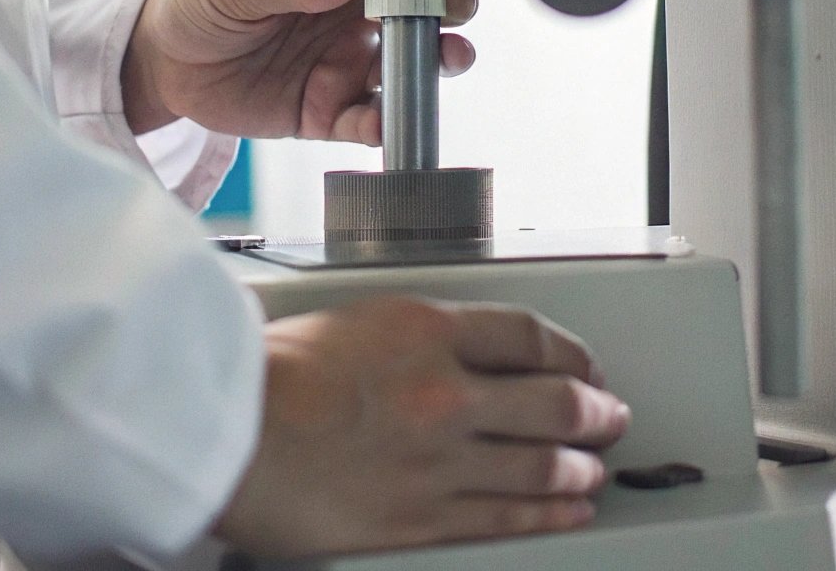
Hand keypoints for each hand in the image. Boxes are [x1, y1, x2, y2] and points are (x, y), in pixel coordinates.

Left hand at [122, 0, 476, 140]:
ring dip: (425, 79)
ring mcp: (340, 68)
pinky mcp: (323, 112)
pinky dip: (380, 127)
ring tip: (436, 73)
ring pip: (400, 77)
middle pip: (415, 26)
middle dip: (445, 30)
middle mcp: (349, 22)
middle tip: (452, 36)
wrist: (162, 58)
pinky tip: (384, 124)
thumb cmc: (201, 0)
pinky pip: (362, 123)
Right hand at [213, 296, 630, 557]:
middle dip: (594, 410)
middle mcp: (447, 391)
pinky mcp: (421, 515)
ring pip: (540, 462)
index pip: (527, 335)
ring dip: (581, 464)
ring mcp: (439, 458)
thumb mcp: (346, 321)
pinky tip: (570, 507)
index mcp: (426, 330)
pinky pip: (507, 514)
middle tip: (611, 415)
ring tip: (596, 466)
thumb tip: (449, 350)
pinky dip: (550, 510)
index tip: (581, 364)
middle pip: (553, 400)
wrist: (225, 435)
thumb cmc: (264, 374)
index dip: (569, 352)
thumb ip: (406, 335)